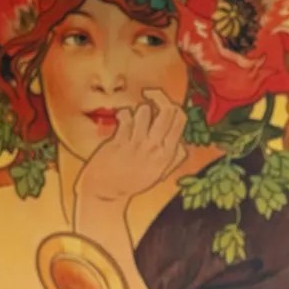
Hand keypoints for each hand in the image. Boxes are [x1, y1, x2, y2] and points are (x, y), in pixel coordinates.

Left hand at [75, 88, 187, 203]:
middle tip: (149, 96)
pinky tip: (121, 122)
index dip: (173, 106)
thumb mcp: (159, 173)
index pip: (181, 118)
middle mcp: (156, 148)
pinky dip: (123, 114)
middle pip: (169, 110)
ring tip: (133, 119)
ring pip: (145, 110)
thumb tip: (182, 142)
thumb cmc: (132, 181)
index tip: (163, 106)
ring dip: (138, 109)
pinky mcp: (120, 141)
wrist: (106, 192)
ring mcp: (138, 145)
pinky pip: (126, 116)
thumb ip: (173, 158)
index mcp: (168, 154)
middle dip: (159, 97)